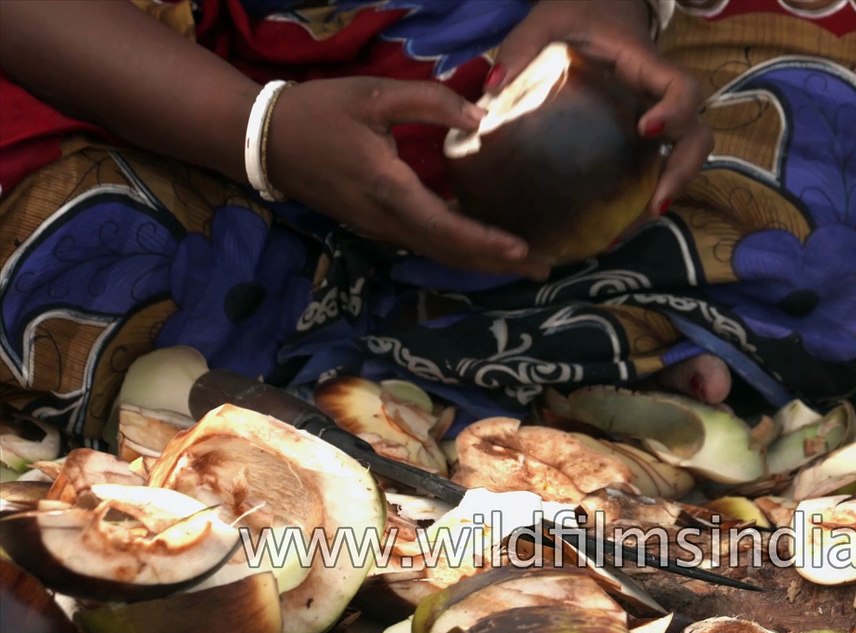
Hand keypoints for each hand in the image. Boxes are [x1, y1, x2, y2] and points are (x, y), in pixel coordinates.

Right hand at [266, 77, 550, 278]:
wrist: (264, 140)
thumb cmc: (319, 112)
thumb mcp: (374, 94)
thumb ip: (430, 102)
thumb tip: (481, 119)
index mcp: (388, 190)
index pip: (445, 226)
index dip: (485, 241)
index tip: (522, 250)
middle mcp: (385, 220)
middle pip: (449, 252)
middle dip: (496, 264)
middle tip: (544, 268)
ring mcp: (379, 228)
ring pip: (437, 253)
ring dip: (481, 261)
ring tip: (524, 265)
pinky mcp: (375, 225)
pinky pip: (425, 244)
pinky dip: (458, 250)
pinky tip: (483, 245)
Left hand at [493, 0, 712, 214]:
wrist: (593, 11)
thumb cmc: (574, 15)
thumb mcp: (545, 22)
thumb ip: (520, 49)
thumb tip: (494, 89)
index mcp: (644, 65)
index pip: (682, 89)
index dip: (675, 112)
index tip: (646, 131)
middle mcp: (657, 97)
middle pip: (696, 136)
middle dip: (681, 172)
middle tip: (654, 205)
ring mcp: (654, 120)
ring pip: (680, 159)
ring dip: (663, 195)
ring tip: (626, 230)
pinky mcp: (640, 138)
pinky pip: (654, 169)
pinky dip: (641, 197)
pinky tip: (611, 227)